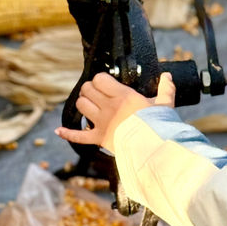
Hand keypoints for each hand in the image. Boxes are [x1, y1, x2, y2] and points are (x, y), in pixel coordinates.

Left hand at [54, 71, 175, 152]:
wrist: (153, 149)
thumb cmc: (159, 126)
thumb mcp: (165, 105)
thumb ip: (166, 89)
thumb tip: (168, 76)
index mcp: (123, 96)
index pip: (100, 79)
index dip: (101, 79)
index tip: (107, 83)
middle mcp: (108, 107)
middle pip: (87, 90)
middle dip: (89, 89)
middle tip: (96, 92)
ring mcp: (101, 123)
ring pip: (81, 106)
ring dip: (83, 104)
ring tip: (89, 105)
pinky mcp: (98, 138)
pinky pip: (78, 136)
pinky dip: (68, 133)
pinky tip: (59, 130)